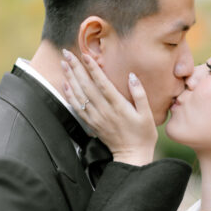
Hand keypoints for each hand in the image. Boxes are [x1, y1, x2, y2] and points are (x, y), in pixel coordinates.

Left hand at [61, 50, 157, 165]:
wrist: (132, 157)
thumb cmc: (143, 135)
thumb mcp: (148, 114)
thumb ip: (139, 94)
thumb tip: (132, 76)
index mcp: (118, 106)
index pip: (102, 83)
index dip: (93, 68)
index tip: (85, 55)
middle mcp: (104, 110)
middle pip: (86, 86)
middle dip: (76, 68)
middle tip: (67, 53)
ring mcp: (96, 117)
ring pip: (79, 95)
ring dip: (70, 78)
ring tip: (63, 64)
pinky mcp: (92, 123)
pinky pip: (77, 107)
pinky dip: (69, 95)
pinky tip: (65, 84)